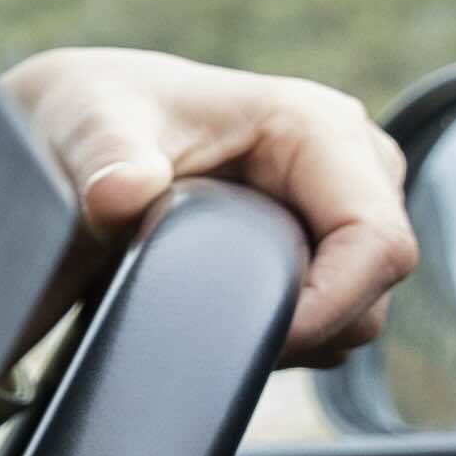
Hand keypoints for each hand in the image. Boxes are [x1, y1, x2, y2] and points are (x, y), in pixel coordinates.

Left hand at [0, 48, 417, 360]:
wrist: (79, 128)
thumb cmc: (95, 113)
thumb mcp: (87, 124)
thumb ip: (104, 157)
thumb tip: (120, 193)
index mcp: (319, 128)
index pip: (377, 242)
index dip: (329, 308)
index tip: (254, 342)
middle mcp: (352, 165)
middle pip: (374, 287)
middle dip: (304, 329)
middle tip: (208, 334)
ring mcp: (345, 208)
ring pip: (358, 311)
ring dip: (292, 336)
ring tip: (203, 317)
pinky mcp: (326, 243)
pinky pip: (333, 315)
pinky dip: (284, 334)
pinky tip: (217, 318)